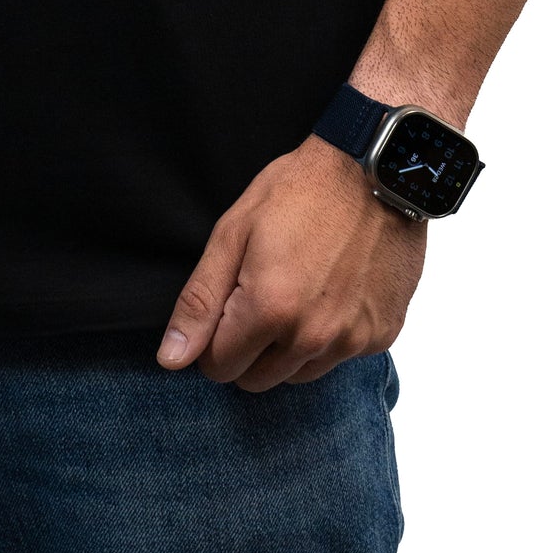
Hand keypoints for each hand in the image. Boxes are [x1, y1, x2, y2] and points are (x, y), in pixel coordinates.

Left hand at [155, 135, 426, 391]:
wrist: (378, 172)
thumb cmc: (301, 191)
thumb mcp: (234, 231)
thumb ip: (200, 300)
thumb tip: (171, 358)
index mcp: (269, 310)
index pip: (219, 367)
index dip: (214, 338)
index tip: (227, 302)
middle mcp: (312, 338)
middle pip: (256, 380)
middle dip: (248, 347)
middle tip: (260, 293)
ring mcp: (351, 341)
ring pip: (297, 375)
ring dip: (288, 347)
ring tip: (298, 289)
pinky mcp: (381, 336)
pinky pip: (339, 357)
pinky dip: (329, 336)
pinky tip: (332, 290)